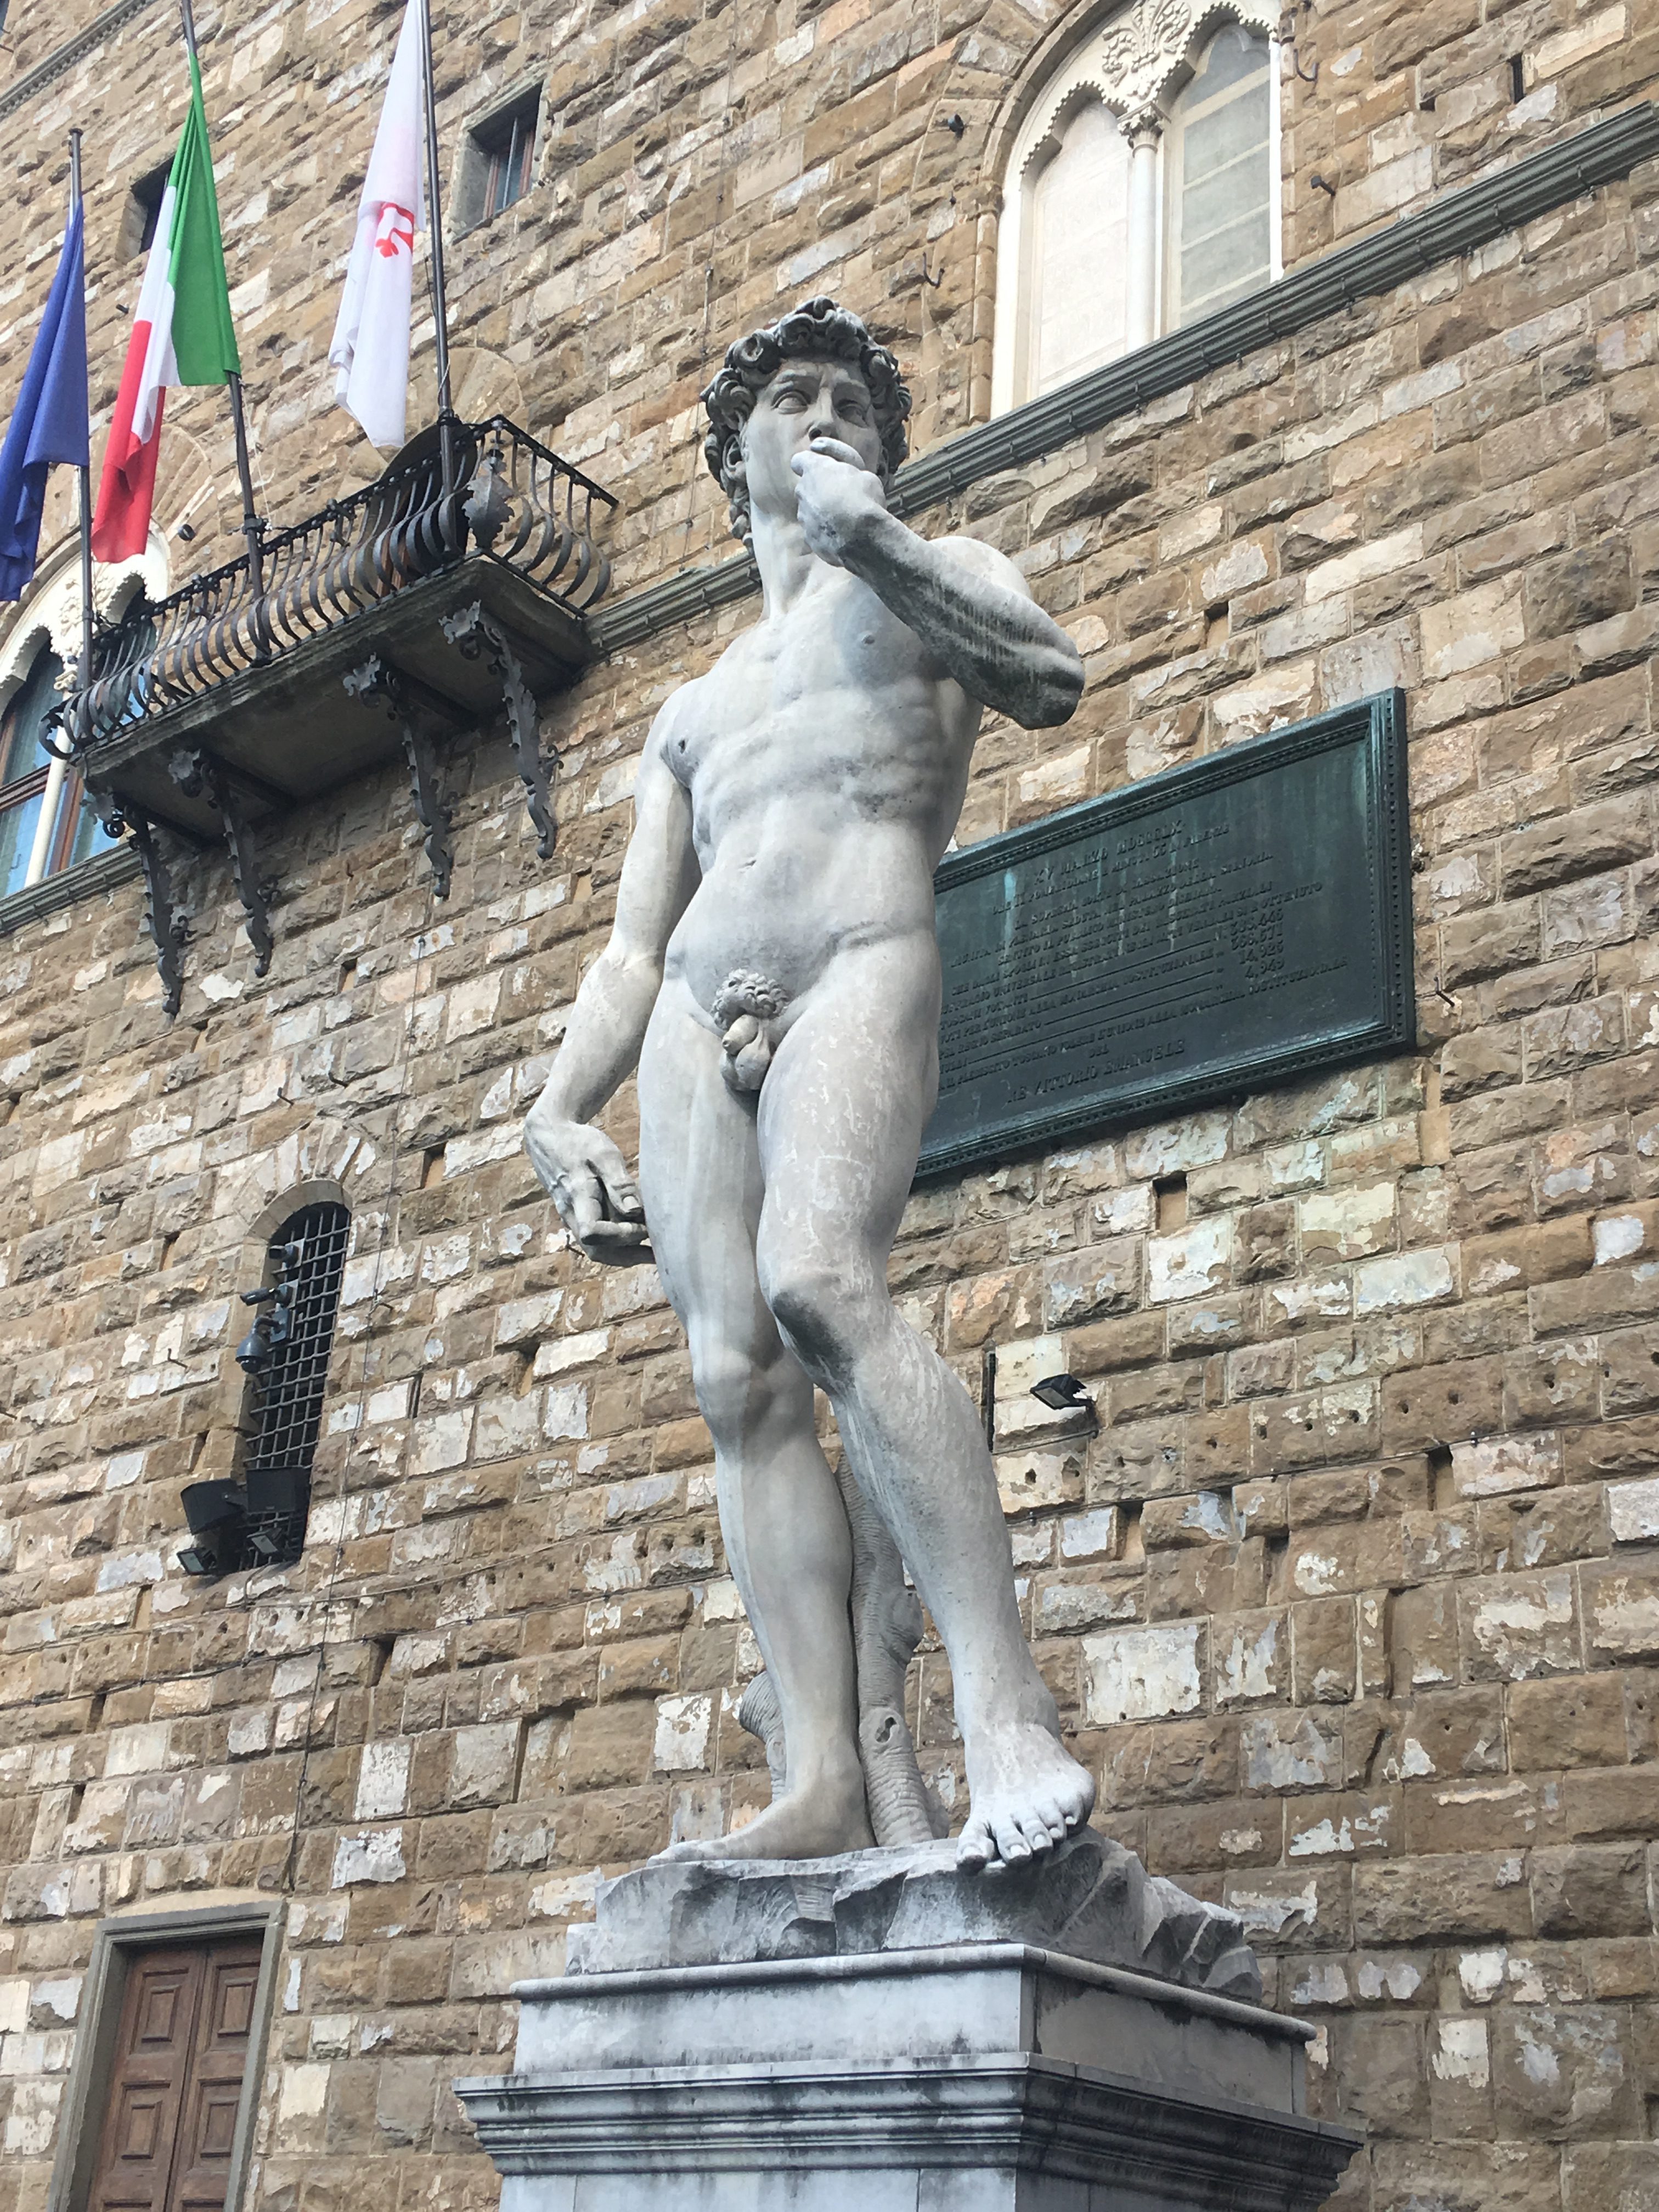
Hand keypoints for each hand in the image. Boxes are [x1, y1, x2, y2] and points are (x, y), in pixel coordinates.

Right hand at [524, 1108, 654, 1267]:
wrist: (549, 1137)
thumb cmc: (579, 1143)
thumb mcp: (603, 1154)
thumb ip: (619, 1183)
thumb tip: (635, 1212)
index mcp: (577, 1197)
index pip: (593, 1232)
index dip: (621, 1236)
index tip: (645, 1227)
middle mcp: (571, 1214)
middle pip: (596, 1250)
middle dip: (628, 1256)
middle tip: (658, 1253)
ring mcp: (571, 1217)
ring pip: (595, 1248)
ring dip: (624, 1254)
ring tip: (652, 1250)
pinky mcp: (576, 1216)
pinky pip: (595, 1239)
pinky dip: (616, 1243)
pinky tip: (637, 1236)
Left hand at [791, 436, 887, 567]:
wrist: (861, 537)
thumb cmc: (864, 499)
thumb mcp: (865, 475)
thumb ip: (847, 474)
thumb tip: (848, 480)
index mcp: (815, 469)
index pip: (799, 460)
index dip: (809, 464)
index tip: (819, 468)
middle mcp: (803, 491)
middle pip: (806, 488)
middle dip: (820, 490)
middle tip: (841, 496)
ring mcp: (803, 516)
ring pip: (810, 511)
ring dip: (823, 512)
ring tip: (844, 520)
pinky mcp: (809, 537)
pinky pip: (816, 531)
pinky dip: (826, 532)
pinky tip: (843, 536)